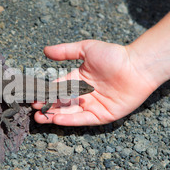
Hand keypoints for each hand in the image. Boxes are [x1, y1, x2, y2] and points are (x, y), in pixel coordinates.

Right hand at [32, 40, 157, 125]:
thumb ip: (65, 51)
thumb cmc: (114, 55)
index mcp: (78, 79)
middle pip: (61, 103)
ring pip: (70, 113)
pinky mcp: (102, 115)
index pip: (58, 88)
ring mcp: (93, 106)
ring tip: (40, 118)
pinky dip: (70, 119)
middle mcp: (84, 94)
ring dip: (55, 116)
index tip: (33, 96)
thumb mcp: (86, 49)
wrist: (137, 66)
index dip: (46, 93)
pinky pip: (84, 119)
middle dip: (47, 107)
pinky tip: (57, 118)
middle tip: (34, 110)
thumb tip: (45, 50)